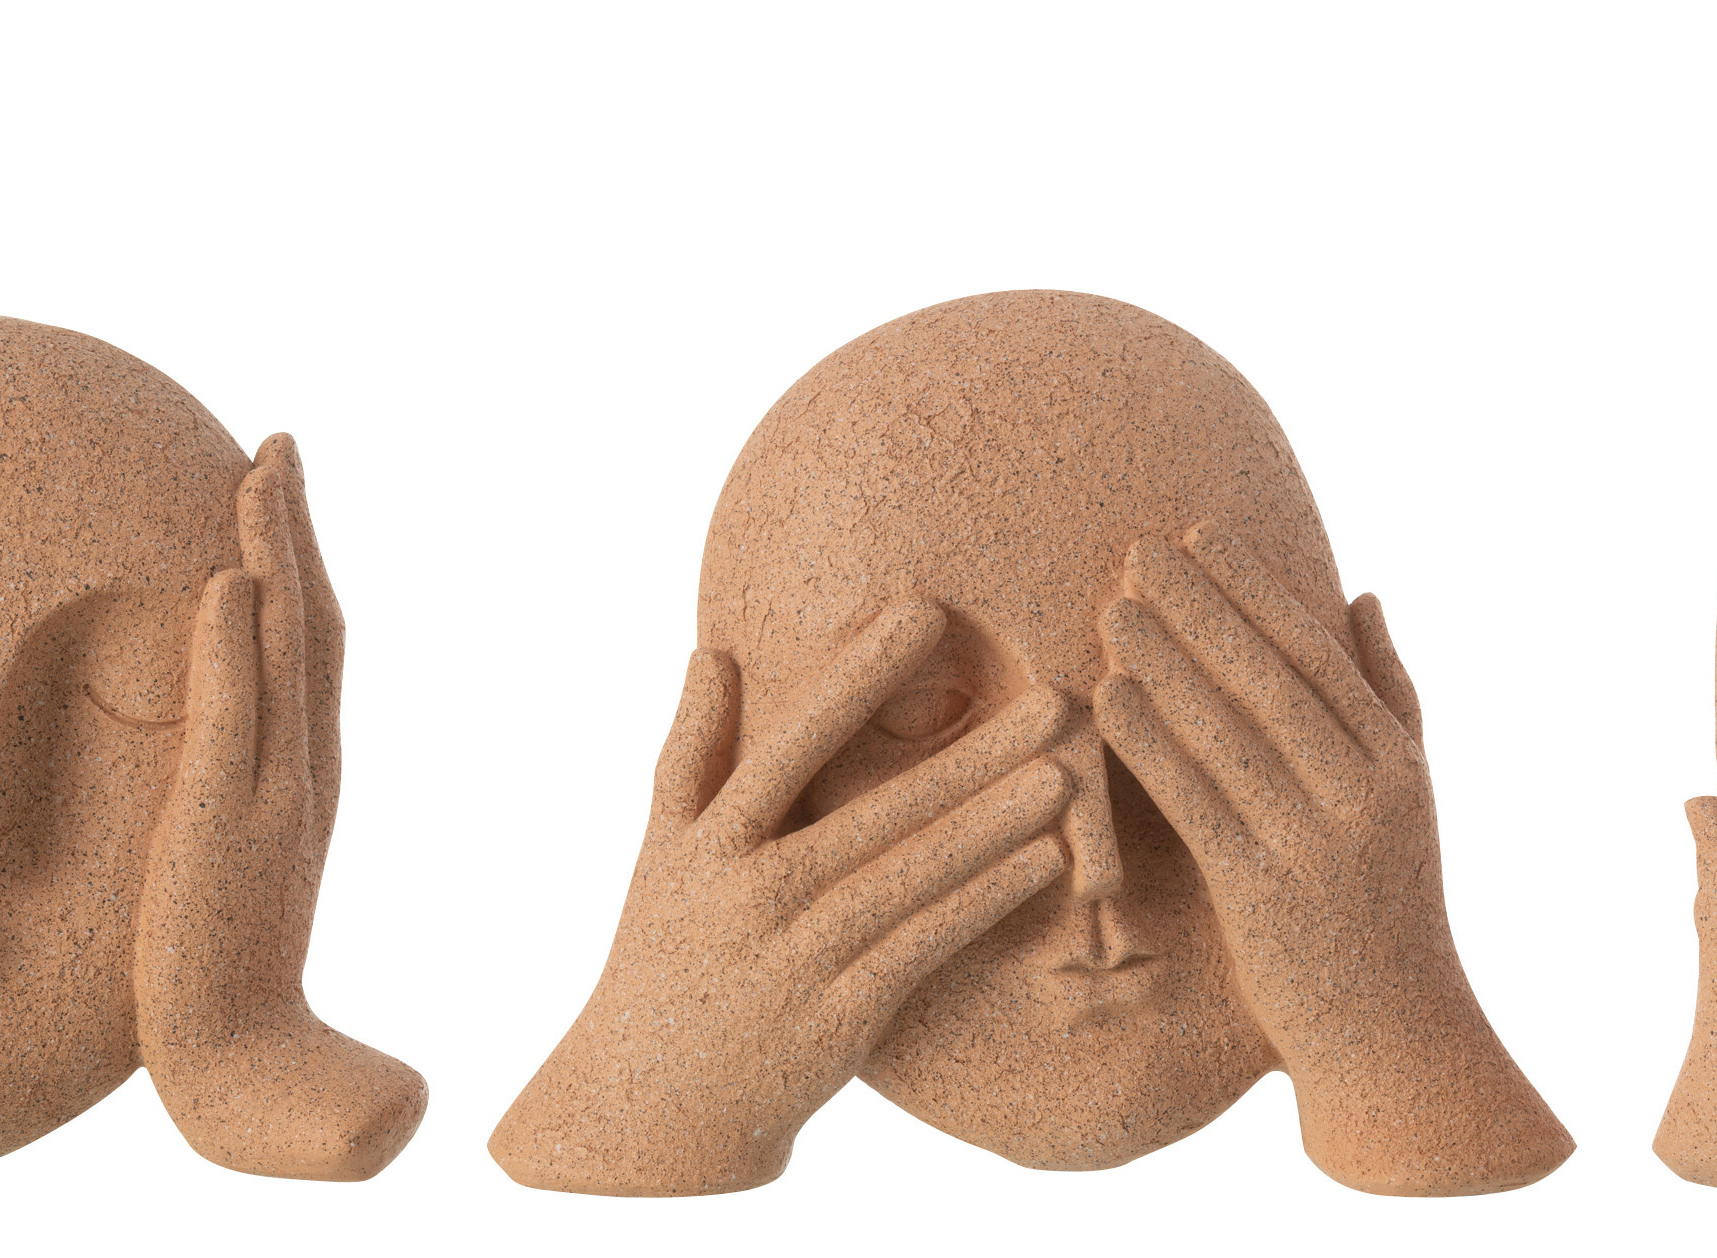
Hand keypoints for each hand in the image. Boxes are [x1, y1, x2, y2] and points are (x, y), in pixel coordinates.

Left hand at [135, 435, 425, 1179]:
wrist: (241, 1070)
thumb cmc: (220, 983)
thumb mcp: (226, 868)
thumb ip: (225, 801)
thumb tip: (204, 750)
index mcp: (306, 777)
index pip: (309, 647)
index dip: (297, 564)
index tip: (272, 493)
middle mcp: (306, 771)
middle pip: (315, 622)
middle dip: (297, 527)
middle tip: (277, 443)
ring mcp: (275, 796)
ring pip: (289, 647)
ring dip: (277, 551)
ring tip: (259, 469)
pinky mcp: (229, 828)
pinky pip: (237, 720)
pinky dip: (237, 646)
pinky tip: (227, 581)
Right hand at [490, 599, 1074, 1194]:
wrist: (651, 1107)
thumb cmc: (663, 956)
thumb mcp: (660, 850)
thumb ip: (691, 751)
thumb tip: (713, 652)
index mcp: (713, 840)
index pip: (792, 743)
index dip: (855, 676)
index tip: (923, 608)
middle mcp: (756, 893)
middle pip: (877, 811)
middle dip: (971, 753)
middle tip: (1052, 697)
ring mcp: (801, 958)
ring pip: (911, 879)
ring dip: (993, 825)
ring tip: (1064, 772)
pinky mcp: (840, 1017)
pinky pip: (924, 950)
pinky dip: (982, 904)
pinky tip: (1043, 864)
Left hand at [1095, 524, 1570, 1194]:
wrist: (1396, 1040)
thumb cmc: (1390, 906)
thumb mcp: (1411, 795)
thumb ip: (1389, 692)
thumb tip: (1363, 592)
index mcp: (1396, 763)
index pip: (1317, 654)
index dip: (1255, 590)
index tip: (1202, 534)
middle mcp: (1362, 795)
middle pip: (1269, 680)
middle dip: (1201, 608)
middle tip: (1137, 548)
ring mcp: (1313, 845)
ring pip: (1229, 734)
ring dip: (1166, 663)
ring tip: (1111, 608)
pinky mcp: (1261, 895)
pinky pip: (1196, 803)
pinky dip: (1151, 743)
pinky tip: (1107, 696)